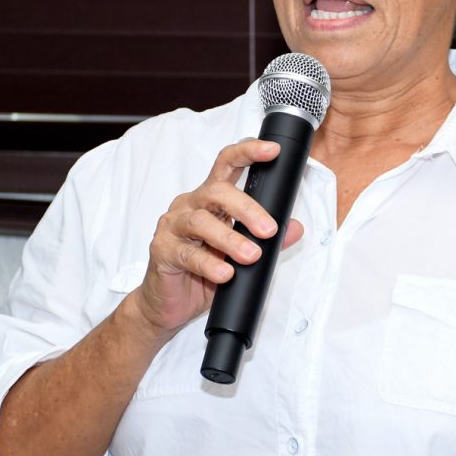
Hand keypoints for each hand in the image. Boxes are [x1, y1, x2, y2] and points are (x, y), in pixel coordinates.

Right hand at [128, 139, 304, 334]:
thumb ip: (266, 240)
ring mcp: (172, 226)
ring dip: (230, 239)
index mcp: (209, 199)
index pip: (226, 165)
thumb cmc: (202, 274)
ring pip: (200, 221)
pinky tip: (225, 273)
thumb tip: (295, 228)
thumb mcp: (240, 256)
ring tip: (251, 256)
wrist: (168, 305)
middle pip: (217, 191)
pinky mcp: (161, 250)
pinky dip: (209, 263)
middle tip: (269, 230)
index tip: (272, 151)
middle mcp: (189, 205)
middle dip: (247, 209)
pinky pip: (186, 253)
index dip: (248, 152)